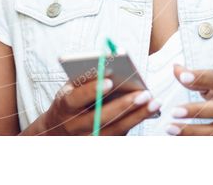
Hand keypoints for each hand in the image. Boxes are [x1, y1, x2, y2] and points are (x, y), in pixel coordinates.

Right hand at [40, 77, 161, 135]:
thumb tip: (109, 68)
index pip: (77, 98)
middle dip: (124, 105)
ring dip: (137, 116)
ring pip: (115, 129)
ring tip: (154, 102)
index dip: (92, 90)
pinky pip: (121, 134)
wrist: (58, 130)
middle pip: (101, 117)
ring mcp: (88, 138)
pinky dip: (135, 122)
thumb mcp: (70, 88)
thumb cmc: (70, 102)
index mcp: (65, 105)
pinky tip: (149, 111)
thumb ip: (85, 79)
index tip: (110, 81)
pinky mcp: (101, 144)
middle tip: (143, 93)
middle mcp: (75, 125)